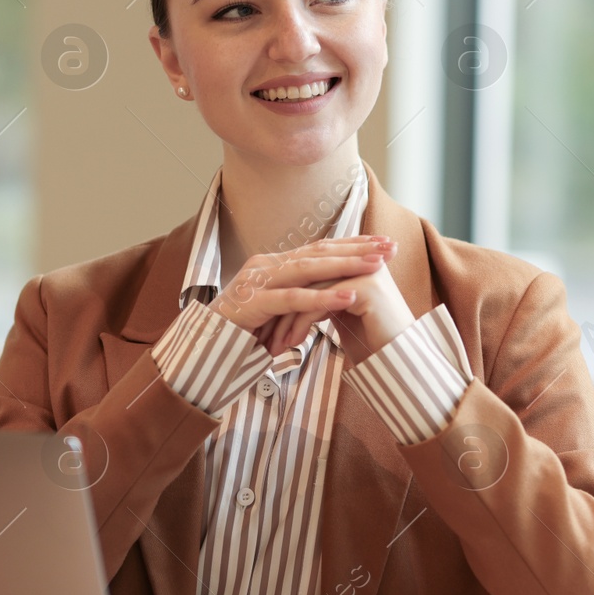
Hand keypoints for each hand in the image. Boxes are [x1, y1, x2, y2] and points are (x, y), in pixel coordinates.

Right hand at [209, 236, 396, 354]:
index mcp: (274, 265)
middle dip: (358, 249)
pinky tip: (349, 296)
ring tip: (377, 265)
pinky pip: (293, 299)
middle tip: (390, 246)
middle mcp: (267, 266)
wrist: (202, 351)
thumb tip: (332, 299)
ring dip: (346, 266)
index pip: (319, 249)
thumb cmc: (242, 334)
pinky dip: (323, 298)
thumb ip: (299, 302)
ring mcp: (258, 282)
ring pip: (309, 269)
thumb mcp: (277, 313)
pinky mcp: (254, 303)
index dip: (351, 244)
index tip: (382, 243)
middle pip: (319, 252)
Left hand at [280, 240, 416, 367]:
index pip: (313, 272)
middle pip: (309, 278)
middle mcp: (364, 262)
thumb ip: (325, 296)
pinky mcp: (367, 287)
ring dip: (288, 317)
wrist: (398, 363)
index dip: (288, 294)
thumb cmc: (371, 343)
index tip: (267, 318)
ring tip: (274, 342)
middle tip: (262, 329)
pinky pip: (323, 301)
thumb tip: (295, 292)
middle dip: (282, 306)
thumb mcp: (342, 313)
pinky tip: (292, 341)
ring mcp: (367, 271)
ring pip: (313, 288)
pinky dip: (302, 321)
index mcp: (357, 263)